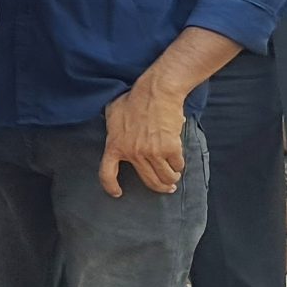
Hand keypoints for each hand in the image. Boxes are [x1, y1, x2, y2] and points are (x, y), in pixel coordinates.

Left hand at [100, 78, 187, 197]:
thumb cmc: (133, 99)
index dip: (110, 186)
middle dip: (158, 187)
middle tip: (165, 187)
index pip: (107, 172)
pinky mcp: (170, 148)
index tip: (117, 193)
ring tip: (174, 177)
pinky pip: (177, 165)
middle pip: (147, 180)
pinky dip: (179, 166)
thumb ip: (112, 128)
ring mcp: (151, 152)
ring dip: (171, 179)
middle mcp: (132, 153)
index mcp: (115, 145)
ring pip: (164, 177)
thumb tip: (115, 131)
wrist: (155, 93)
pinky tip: (179, 163)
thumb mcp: (112, 113)